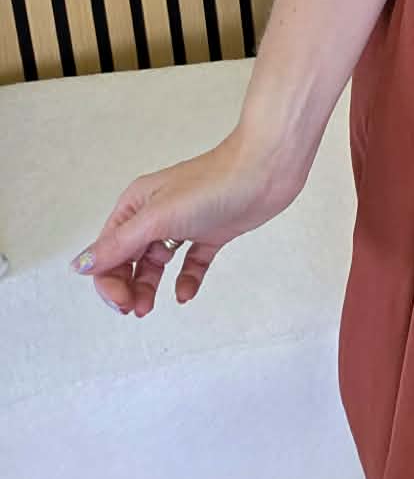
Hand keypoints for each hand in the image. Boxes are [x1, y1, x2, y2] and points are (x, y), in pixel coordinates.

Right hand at [66, 128, 301, 316]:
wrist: (267, 169)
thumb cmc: (214, 183)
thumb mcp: (157, 218)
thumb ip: (119, 245)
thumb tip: (80, 266)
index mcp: (136, 206)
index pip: (107, 252)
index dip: (109, 281)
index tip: (124, 303)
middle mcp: (156, 214)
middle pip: (128, 259)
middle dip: (126, 287)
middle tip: (137, 309)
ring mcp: (185, 223)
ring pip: (156, 263)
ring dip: (149, 286)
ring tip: (150, 307)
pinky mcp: (212, 232)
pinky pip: (191, 262)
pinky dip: (186, 279)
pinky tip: (186, 293)